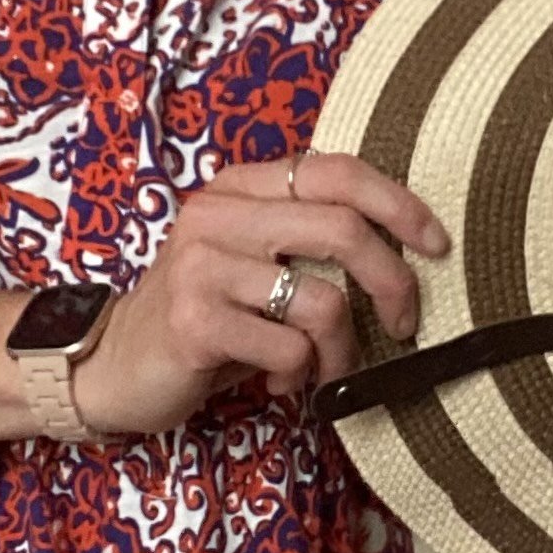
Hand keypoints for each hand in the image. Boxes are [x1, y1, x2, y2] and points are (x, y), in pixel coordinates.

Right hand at [74, 151, 447, 430]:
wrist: (115, 365)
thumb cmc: (206, 317)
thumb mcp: (254, 262)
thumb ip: (310, 240)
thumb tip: (410, 251)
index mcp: (240, 187)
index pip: (336, 170)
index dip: (398, 203)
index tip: (437, 244)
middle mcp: (217, 214)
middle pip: (343, 230)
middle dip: (393, 283)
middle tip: (403, 324)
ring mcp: (201, 266)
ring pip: (322, 301)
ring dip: (342, 351)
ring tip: (324, 370)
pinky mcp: (194, 322)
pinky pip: (290, 349)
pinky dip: (301, 376)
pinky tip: (279, 382)